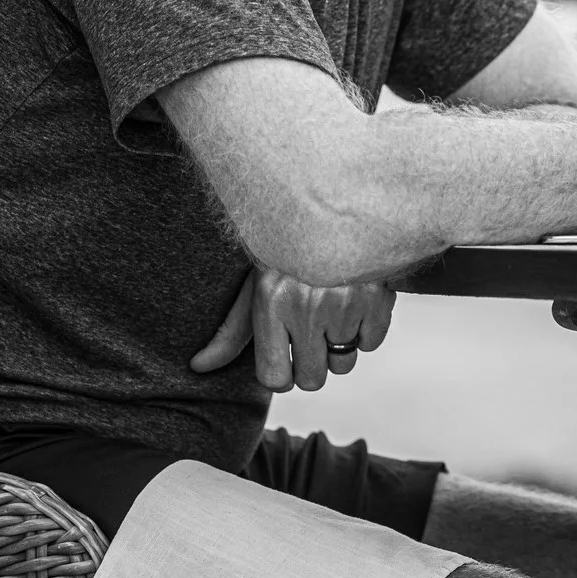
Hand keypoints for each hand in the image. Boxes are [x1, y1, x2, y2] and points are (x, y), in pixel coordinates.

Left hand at [191, 267, 394, 392]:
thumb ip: (230, 331)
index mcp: (271, 302)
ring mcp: (346, 304)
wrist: (339, 198)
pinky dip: (365, 328)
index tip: (284, 356)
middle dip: (310, 363)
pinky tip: (355, 301)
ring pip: (343, 364)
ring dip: (338, 345)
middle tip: (309, 333)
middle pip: (311, 379)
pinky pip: (371, 343)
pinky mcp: (379, 298)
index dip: (281, 373)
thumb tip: (197, 368)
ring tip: (332, 312)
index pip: (275, 378)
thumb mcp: (254, 283)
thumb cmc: (288, 249)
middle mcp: (307, 307)